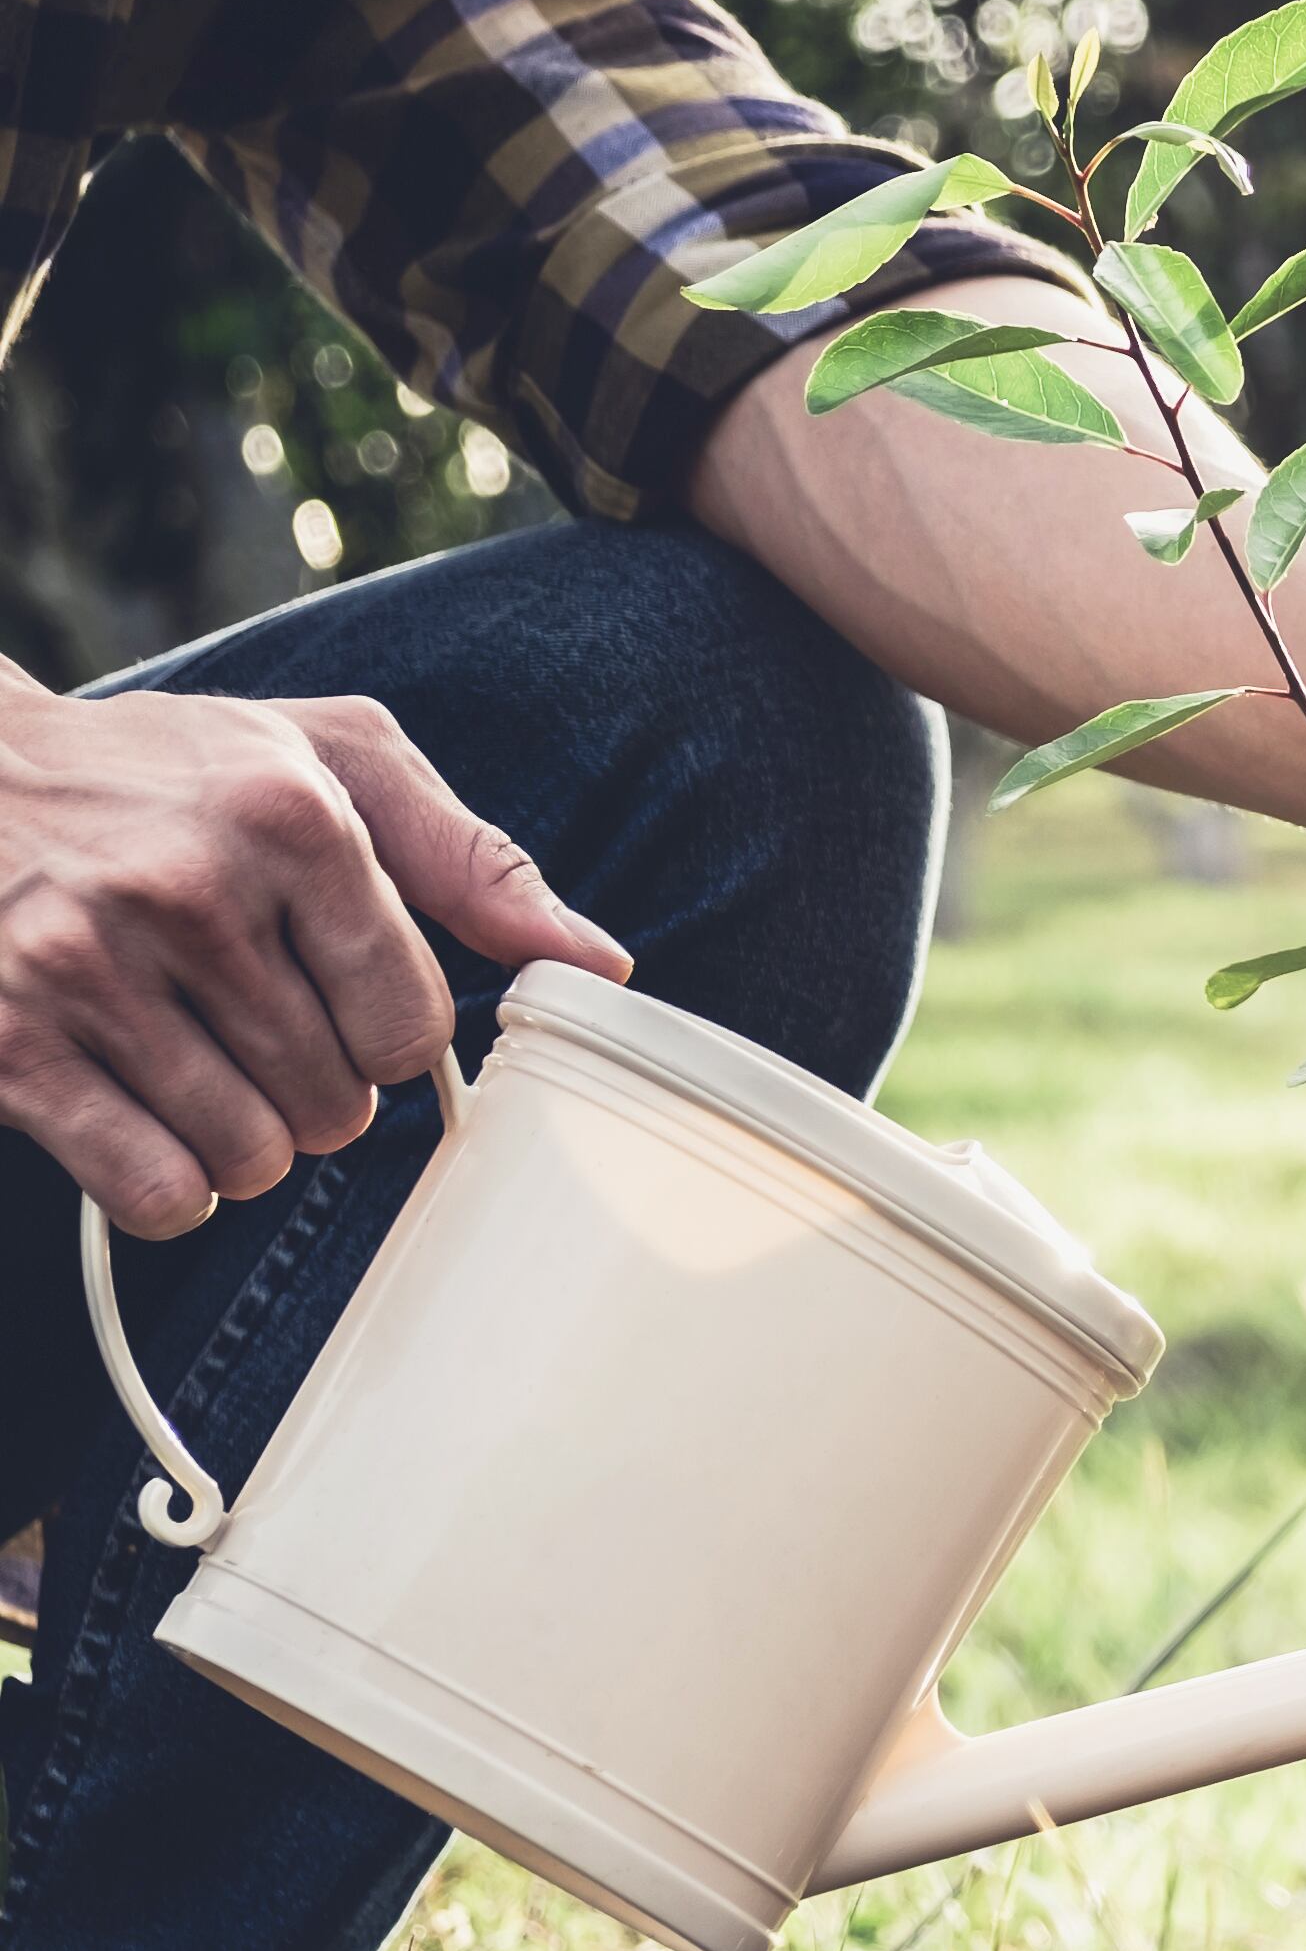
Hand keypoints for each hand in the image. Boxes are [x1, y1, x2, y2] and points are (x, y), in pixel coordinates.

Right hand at [0, 680, 628, 1237]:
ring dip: (246, 1141)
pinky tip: (149, 1118)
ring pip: (251, 1158)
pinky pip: (153, 1190)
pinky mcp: (7, 1042)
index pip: (412, 1024)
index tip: (343, 1001)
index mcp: (287, 818)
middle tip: (259, 1029)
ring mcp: (80, 967)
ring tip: (202, 1064)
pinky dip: (170, 1186)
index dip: (389, 1037)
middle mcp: (183, 890)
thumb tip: (601, 963)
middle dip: (319, 1091)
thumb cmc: (170, 770)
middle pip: (337, 1104)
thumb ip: (471, 859)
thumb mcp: (330, 760)